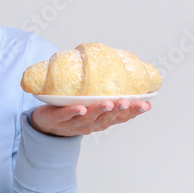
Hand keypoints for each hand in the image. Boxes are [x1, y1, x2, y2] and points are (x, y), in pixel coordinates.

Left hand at [29, 98, 150, 136]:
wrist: (47, 124)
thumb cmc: (74, 109)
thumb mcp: (93, 103)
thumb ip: (106, 92)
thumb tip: (124, 68)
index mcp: (101, 120)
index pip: (121, 117)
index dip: (134, 112)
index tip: (146, 104)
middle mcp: (90, 124)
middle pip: (107, 119)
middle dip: (119, 110)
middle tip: (128, 102)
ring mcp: (73, 123)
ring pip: (88, 118)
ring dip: (99, 110)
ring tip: (109, 103)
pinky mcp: (56, 118)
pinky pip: (65, 115)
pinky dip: (73, 112)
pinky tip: (81, 108)